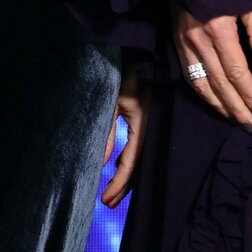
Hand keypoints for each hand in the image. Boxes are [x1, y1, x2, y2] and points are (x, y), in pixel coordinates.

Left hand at [100, 70, 145, 208]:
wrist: (135, 48)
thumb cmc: (119, 69)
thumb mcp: (111, 100)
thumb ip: (107, 130)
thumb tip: (103, 163)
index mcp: (142, 123)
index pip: (131, 162)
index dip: (119, 183)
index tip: (105, 200)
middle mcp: (149, 126)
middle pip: (138, 164)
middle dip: (124, 186)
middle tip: (108, 203)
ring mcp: (147, 121)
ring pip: (139, 156)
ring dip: (126, 175)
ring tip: (112, 192)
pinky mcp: (142, 115)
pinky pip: (137, 145)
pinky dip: (128, 159)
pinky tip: (118, 165)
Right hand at [173, 2, 251, 129]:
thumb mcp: (247, 2)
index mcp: (219, 31)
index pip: (237, 72)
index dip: (249, 94)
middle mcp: (200, 43)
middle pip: (220, 84)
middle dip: (236, 107)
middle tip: (250, 125)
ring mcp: (185, 46)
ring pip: (202, 85)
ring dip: (219, 106)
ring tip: (234, 119)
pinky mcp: (176, 46)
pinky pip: (189, 77)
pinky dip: (202, 94)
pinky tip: (213, 103)